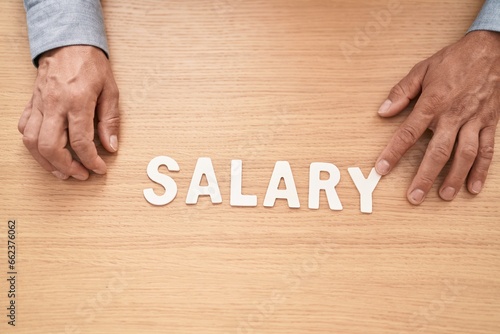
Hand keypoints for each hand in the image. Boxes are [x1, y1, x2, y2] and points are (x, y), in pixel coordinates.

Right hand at [18, 45, 119, 179]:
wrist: (67, 41)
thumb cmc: (91, 64)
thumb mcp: (111, 90)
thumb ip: (110, 120)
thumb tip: (110, 146)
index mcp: (77, 101)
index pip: (81, 141)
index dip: (91, 161)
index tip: (99, 169)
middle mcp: (54, 105)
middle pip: (50, 147)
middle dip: (66, 167)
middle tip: (80, 174)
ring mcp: (39, 104)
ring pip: (32, 142)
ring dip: (46, 162)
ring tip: (63, 171)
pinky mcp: (32, 103)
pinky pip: (25, 128)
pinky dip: (34, 145)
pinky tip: (47, 151)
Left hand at [375, 30, 499, 204]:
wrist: (493, 48)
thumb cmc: (456, 59)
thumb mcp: (423, 69)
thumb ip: (401, 92)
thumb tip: (383, 111)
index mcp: (433, 103)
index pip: (409, 133)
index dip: (394, 153)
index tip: (382, 169)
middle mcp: (453, 115)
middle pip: (437, 151)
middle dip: (425, 176)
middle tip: (414, 196)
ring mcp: (474, 120)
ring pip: (464, 155)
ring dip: (454, 177)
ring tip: (444, 196)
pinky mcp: (491, 122)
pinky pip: (487, 149)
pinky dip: (481, 170)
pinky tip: (474, 187)